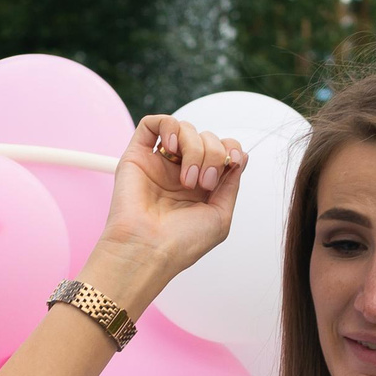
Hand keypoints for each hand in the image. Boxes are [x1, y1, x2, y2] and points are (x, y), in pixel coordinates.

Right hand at [87, 116, 246, 305]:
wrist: (148, 251)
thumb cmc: (180, 243)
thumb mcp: (220, 215)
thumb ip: (231, 184)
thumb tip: (239, 157)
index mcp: (200, 186)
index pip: (221, 150)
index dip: (231, 149)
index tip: (233, 164)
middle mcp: (180, 172)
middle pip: (207, 137)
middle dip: (213, 154)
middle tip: (204, 183)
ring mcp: (159, 163)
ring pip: (185, 129)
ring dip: (195, 148)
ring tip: (187, 179)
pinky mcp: (136, 157)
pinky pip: (153, 124)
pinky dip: (169, 127)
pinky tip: (173, 148)